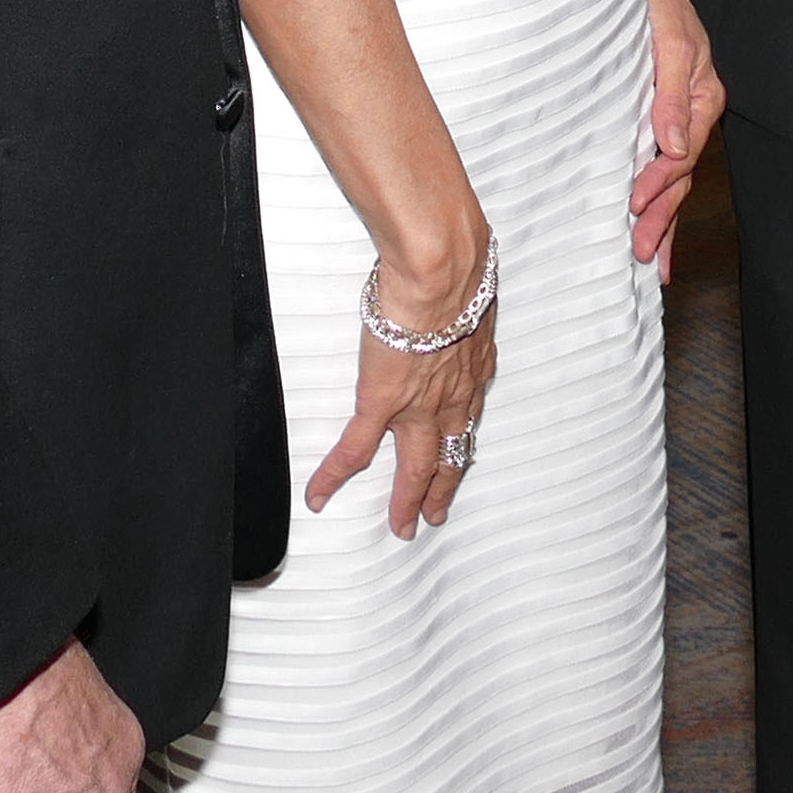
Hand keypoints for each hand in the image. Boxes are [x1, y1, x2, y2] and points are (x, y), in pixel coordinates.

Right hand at [313, 222, 499, 537]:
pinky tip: (320, 495)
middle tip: (436, 515)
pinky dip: (334, 475)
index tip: (460, 452)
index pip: (469, 414)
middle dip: (443, 488)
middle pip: (450, 455)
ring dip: (408, 499)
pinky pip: (355, 450)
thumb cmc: (458, 266)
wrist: (442, 274)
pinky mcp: (381, 404)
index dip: (463, 438)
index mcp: (472, 366)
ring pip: (414, 467)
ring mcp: (417, 406)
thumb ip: (463, 295)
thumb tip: (461, 279)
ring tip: (400, 526)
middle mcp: (453, 395)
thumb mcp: (470, 288)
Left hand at [631, 0, 724, 266]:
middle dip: (663, 218)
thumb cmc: (660, 3)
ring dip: (662, 218)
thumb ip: (672, 94)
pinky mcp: (659, 116)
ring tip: (652, 259)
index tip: (634, 203)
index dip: (658, 182)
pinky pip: (661, 164)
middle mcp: (693, 114)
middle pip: (679, 177)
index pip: (681, 153)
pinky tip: (649, 220)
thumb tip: (673, 144)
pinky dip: (656, 195)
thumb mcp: (670, 42)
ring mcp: (677, 118)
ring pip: (672, 178)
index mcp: (703, 98)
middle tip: (645, 255)